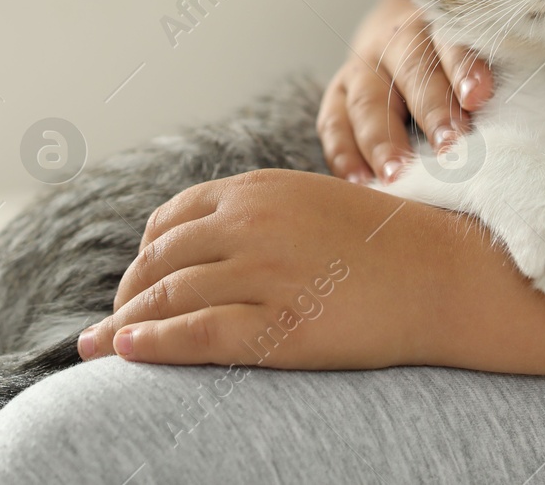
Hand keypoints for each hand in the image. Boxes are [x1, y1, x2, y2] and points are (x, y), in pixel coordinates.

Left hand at [76, 169, 461, 367]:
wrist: (444, 274)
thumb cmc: (382, 242)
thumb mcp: (309, 202)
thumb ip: (256, 213)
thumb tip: (205, 240)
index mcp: (254, 191)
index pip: (169, 222)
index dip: (144, 256)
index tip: (137, 284)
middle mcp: (248, 225)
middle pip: (158, 261)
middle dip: (127, 295)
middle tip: (111, 325)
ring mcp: (262, 274)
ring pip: (167, 299)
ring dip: (124, 325)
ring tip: (100, 349)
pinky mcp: (278, 326)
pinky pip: (194, 335)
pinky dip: (151, 345)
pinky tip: (127, 354)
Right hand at [316, 0, 492, 182]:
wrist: (397, 22)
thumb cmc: (451, 51)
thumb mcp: (472, 44)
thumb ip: (490, 73)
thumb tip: (529, 115)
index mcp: (437, 23)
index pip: (453, 41)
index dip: (464, 68)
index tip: (479, 97)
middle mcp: (396, 40)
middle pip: (411, 71)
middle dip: (430, 112)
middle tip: (449, 149)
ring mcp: (362, 66)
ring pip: (367, 100)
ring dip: (380, 140)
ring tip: (396, 176)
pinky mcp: (338, 91)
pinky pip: (333, 121)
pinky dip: (342, 152)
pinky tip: (357, 180)